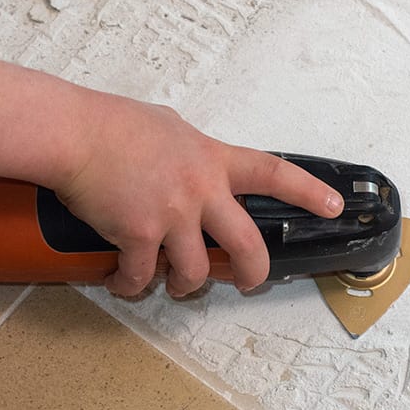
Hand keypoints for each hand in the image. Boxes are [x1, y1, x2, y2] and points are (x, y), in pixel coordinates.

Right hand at [56, 98, 342, 298]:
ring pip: (195, 272)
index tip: (333, 206)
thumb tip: (190, 161)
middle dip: (253, 272)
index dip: (307, 192)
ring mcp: (173, 215)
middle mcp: (201, 189)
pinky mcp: (140, 235)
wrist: (75, 134)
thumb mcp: (169, 128)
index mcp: (212, 159)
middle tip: (249, 283)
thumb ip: (190, 152)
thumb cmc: (112, 124)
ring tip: (173, 285)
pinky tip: (123, 281)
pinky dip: (131, 285)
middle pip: (247, 244)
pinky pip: (142, 276)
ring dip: (185, 286)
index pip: (273, 173)